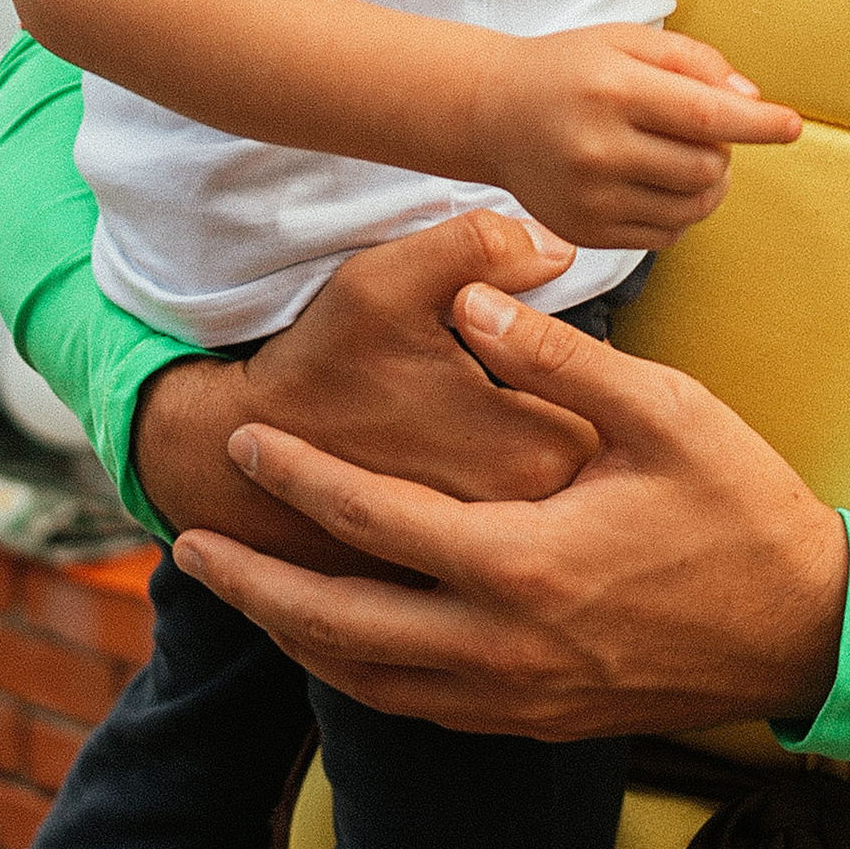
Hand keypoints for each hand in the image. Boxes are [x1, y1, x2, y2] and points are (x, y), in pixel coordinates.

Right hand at [132, 206, 602, 580]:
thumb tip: (558, 248)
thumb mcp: (383, 283)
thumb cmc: (315, 367)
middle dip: (604, 449)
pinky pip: (524, 570)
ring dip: (569, 500)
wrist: (229, 465)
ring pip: (570, 529)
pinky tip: (502, 509)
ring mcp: (491, 576)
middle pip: (609, 483)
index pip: (620, 419)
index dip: (609, 389)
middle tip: (571, 409)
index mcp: (526, 452)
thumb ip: (475, 249)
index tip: (589, 373)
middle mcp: (521, 529)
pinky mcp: (459, 601)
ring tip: (524, 452)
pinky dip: (524, 542)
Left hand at [169, 278, 849, 737]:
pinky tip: (340, 643)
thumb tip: (475, 298)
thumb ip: (558, 359)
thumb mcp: (663, 412)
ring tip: (246, 595)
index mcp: (524, 564)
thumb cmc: (743, 508)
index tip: (244, 444)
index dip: (298, 481)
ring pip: (369, 682)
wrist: (810, 629)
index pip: (373, 521)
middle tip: (192, 547)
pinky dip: (360, 676)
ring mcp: (518, 696)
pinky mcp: (538, 721)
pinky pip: (419, 708)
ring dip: (297, 638)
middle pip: (338, 626)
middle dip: (255, 587)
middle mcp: (503, 646)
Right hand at [472, 25, 800, 248]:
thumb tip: (751, 98)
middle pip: (706, 167)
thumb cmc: (570, 70)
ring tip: (685, 158)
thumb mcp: (626, 40)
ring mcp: (590, 197)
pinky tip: (656, 183)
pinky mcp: (586, 232)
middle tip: (704, 131)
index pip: (703, 114)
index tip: (791, 126)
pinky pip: (665, 236)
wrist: (493, 114)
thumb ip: (694, 61)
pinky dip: (678, 213)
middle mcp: (598, 147)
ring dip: (708, 185)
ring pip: (692, 208)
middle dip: (724, 151)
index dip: (756, 124)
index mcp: (612, 90)